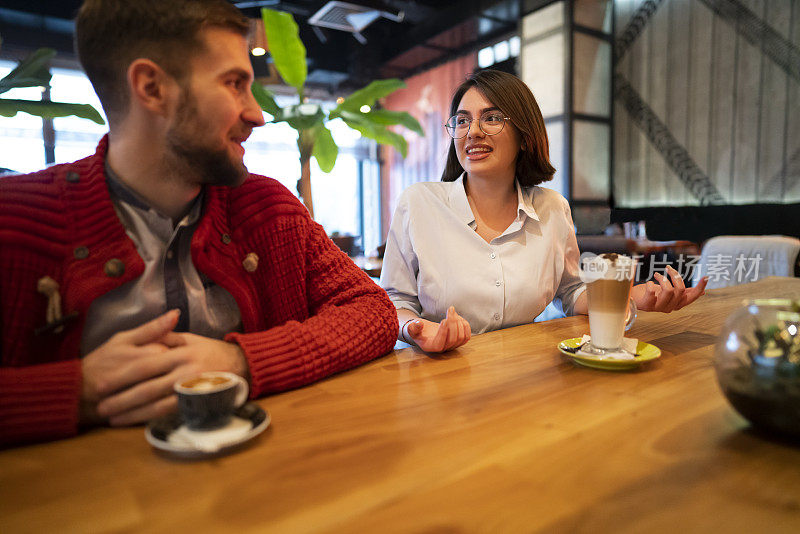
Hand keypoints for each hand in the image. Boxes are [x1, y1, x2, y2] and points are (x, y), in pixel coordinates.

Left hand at [95, 332, 247, 425]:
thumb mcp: (191, 338)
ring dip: (132, 413)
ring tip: (111, 419)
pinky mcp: (197, 403)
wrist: (243, 364)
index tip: (102, 384)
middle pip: (148, 388)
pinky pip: (171, 412)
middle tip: (100, 407)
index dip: (122, 376)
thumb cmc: (212, 350)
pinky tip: (135, 421)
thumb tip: (145, 336)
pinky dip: (151, 418)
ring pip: (157, 404)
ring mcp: (192, 389)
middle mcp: (185, 372)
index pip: (146, 365)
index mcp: (180, 353)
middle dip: (121, 399)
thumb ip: (166, 337)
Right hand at [405, 306, 470, 352]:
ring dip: (459, 322)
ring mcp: (452, 346)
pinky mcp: (459, 342)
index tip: (443, 319)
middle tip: (450, 309)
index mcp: (430, 347)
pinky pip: (467, 336)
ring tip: (452, 311)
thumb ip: (413, 327)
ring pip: (462, 337)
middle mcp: (443, 349)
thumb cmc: (418, 330)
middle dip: (453, 323)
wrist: (426, 332)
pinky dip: (465, 325)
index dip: (443, 332)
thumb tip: (419, 324)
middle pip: (453, 339)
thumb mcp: (412, 328)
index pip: (439, 344)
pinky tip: (458, 316)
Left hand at [632, 265, 708, 312]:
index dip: (699, 288)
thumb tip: (702, 293)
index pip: (691, 297)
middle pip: (680, 290)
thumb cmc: (651, 295)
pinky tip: (648, 283)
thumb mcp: (670, 293)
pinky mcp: (647, 305)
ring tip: (657, 275)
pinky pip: (652, 291)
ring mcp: (658, 308)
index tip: (705, 277)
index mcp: (677, 304)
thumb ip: (684, 292)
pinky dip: (650, 284)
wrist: (633, 299)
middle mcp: (669, 307)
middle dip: (675, 276)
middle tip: (668, 268)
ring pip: (669, 290)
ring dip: (662, 279)